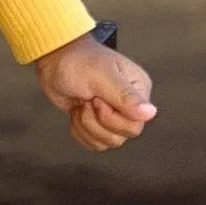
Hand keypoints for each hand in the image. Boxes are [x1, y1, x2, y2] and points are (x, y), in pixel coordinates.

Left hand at [37, 35, 155, 153]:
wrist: (55, 61)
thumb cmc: (78, 61)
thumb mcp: (102, 77)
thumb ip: (126, 97)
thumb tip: (150, 113)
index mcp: (139, 90)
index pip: (135, 126)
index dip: (111, 118)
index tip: (97, 98)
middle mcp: (130, 106)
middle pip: (121, 137)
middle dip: (97, 122)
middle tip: (89, 100)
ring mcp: (114, 116)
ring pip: (107, 142)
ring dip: (86, 125)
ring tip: (82, 103)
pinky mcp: (98, 123)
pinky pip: (94, 143)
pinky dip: (80, 131)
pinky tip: (77, 111)